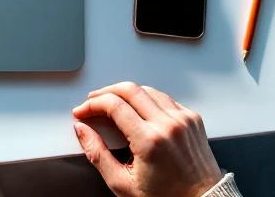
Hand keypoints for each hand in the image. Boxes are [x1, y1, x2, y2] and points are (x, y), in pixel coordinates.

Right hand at [72, 82, 221, 196]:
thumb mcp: (123, 185)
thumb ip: (97, 155)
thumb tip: (82, 131)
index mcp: (150, 140)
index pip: (113, 105)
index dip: (92, 105)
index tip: (83, 111)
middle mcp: (168, 125)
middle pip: (129, 89)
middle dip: (106, 92)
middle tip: (93, 101)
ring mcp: (183, 119)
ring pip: (147, 89)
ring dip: (126, 93)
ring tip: (114, 103)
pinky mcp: (192, 119)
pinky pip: (165, 98)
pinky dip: (148, 99)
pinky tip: (140, 108)